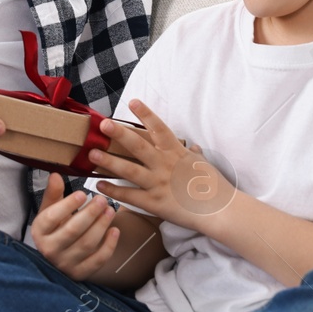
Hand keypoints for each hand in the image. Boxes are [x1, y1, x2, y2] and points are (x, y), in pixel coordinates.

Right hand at [31, 173, 120, 280]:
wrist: (56, 257)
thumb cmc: (54, 228)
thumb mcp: (49, 210)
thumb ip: (53, 193)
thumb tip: (56, 175)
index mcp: (39, 231)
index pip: (51, 218)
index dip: (67, 205)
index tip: (83, 193)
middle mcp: (49, 250)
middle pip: (72, 231)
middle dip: (90, 214)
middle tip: (102, 199)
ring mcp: (65, 264)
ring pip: (86, 245)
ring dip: (101, 226)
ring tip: (111, 210)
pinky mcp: (80, 273)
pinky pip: (97, 260)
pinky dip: (109, 246)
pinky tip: (115, 231)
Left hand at [88, 99, 228, 229]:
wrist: (220, 210)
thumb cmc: (214, 186)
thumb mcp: (204, 164)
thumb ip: (194, 155)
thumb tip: (194, 148)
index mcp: (177, 152)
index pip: (160, 128)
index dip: (146, 114)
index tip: (133, 101)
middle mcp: (165, 165)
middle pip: (139, 146)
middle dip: (120, 134)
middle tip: (103, 125)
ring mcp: (159, 184)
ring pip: (130, 170)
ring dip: (109, 162)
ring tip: (92, 155)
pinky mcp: (155, 203)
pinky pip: (130, 196)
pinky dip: (114, 190)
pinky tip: (99, 185)